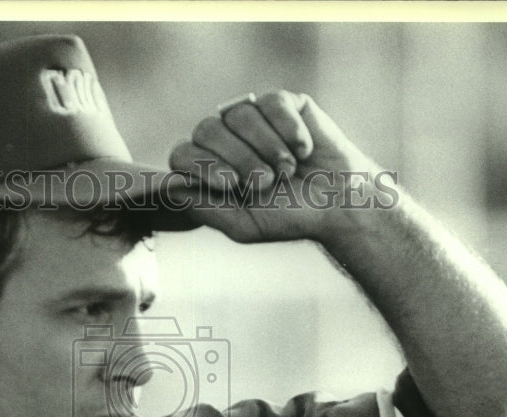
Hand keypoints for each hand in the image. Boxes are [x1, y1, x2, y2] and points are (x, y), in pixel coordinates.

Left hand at [168, 91, 382, 243]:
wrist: (337, 202)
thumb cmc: (288, 217)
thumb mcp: (243, 224)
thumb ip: (204, 207)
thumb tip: (169, 186)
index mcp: (207, 168)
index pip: (182, 154)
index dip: (202, 165)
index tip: (231, 184)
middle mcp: (223, 139)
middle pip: (207, 129)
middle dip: (240, 159)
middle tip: (268, 182)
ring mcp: (250, 117)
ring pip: (240, 114)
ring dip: (268, 147)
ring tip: (289, 170)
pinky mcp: (281, 103)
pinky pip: (272, 102)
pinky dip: (290, 130)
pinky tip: (304, 150)